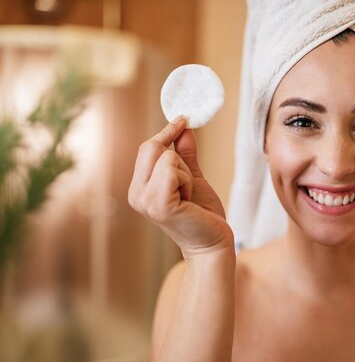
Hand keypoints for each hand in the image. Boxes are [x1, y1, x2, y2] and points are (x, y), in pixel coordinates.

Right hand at [128, 116, 233, 256]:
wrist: (213, 243)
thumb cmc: (203, 214)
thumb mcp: (192, 178)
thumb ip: (186, 154)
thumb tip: (185, 127)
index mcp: (139, 188)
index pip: (147, 148)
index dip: (165, 132)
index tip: (183, 118)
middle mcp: (136, 194)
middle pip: (152, 147)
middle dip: (179, 159)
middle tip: (188, 184)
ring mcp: (144, 200)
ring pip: (167, 158)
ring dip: (186, 174)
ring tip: (189, 197)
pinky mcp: (159, 205)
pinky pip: (173, 171)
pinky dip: (187, 182)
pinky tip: (189, 201)